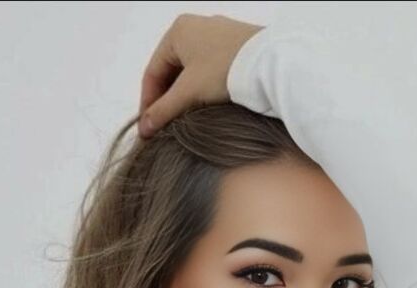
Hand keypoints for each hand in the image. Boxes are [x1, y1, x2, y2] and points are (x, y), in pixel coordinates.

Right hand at [138, 13, 263, 137]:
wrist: (272, 63)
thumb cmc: (226, 70)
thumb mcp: (189, 93)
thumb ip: (163, 111)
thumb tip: (143, 130)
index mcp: (178, 31)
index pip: (153, 71)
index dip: (148, 101)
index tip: (149, 126)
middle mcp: (196, 27)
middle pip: (172, 71)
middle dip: (168, 99)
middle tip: (166, 125)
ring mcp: (219, 37)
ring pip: (192, 71)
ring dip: (185, 96)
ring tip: (185, 119)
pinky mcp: (237, 48)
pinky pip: (211, 70)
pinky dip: (204, 89)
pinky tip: (207, 107)